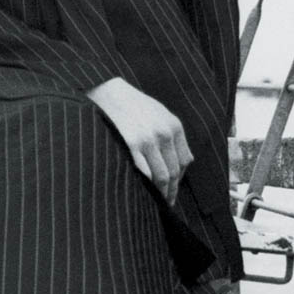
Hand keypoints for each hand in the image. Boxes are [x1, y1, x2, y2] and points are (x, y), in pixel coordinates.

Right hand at [85, 77, 191, 203]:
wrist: (108, 90)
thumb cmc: (131, 102)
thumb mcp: (159, 113)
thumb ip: (170, 134)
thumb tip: (182, 159)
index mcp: (174, 126)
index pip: (185, 160)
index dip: (180, 178)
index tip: (173, 188)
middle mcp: (165, 133)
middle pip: (174, 170)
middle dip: (172, 190)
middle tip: (167, 203)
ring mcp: (149, 139)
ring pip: (161, 174)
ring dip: (161, 191)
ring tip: (157, 201)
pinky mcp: (131, 143)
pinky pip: (144, 170)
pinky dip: (146, 184)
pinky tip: (143, 190)